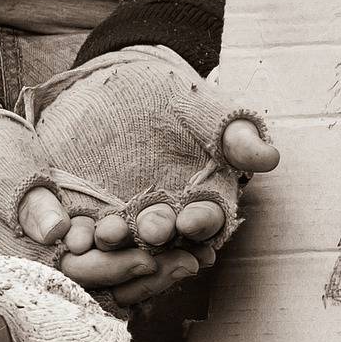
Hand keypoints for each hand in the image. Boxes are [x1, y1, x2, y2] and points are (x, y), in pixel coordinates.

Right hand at [0, 71, 205, 300]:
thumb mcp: (3, 171)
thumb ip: (30, 202)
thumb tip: (56, 233)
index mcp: (24, 260)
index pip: (76, 277)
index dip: (115, 269)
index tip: (152, 257)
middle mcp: (45, 271)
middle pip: (104, 288)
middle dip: (148, 276)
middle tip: (193, 260)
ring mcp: (61, 265)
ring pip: (114, 283)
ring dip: (156, 272)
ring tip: (199, 257)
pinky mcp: (76, 253)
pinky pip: (115, 266)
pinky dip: (147, 260)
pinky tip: (183, 249)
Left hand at [26, 46, 279, 303]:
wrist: (114, 87)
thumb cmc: (169, 98)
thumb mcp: (203, 109)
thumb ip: (234, 134)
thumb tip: (270, 157)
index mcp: (199, 207)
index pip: (205, 222)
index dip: (200, 223)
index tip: (192, 219)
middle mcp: (163, 228)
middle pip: (163, 247)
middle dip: (155, 238)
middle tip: (148, 229)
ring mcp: (122, 229)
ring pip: (122, 254)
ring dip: (115, 250)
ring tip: (105, 233)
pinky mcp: (83, 223)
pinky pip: (81, 242)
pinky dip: (76, 241)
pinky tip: (70, 235)